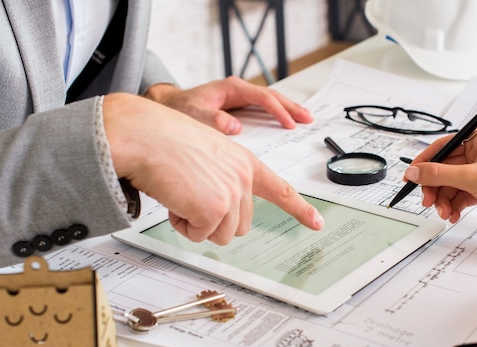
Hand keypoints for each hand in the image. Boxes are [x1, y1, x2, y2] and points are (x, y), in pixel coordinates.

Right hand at [103, 93, 323, 243]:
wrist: (143, 135)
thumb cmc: (165, 143)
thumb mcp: (207, 157)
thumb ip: (223, 182)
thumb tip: (221, 215)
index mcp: (244, 163)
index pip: (280, 189)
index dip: (299, 209)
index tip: (316, 223)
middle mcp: (243, 177)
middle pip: (238, 225)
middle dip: (212, 220)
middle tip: (189, 196)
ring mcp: (232, 192)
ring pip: (220, 234)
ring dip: (196, 223)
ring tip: (180, 194)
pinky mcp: (215, 208)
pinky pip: (198, 235)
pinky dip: (182, 225)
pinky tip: (173, 199)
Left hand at [144, 76, 312, 133]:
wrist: (168, 107)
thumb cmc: (179, 110)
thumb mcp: (193, 115)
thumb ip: (212, 120)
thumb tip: (235, 127)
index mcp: (231, 88)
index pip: (262, 98)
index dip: (278, 111)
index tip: (289, 124)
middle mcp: (238, 91)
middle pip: (272, 96)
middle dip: (291, 107)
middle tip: (308, 118)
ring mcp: (240, 98)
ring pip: (270, 101)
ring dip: (288, 110)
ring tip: (305, 119)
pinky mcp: (239, 107)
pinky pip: (263, 109)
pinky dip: (277, 114)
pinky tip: (286, 122)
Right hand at [405, 126, 476, 240]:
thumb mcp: (472, 177)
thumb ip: (438, 174)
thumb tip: (413, 171)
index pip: (442, 146)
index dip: (424, 162)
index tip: (410, 177)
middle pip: (443, 168)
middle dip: (434, 187)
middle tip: (427, 202)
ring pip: (450, 184)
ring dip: (444, 200)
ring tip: (445, 213)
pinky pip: (460, 195)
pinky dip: (454, 206)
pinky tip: (453, 215)